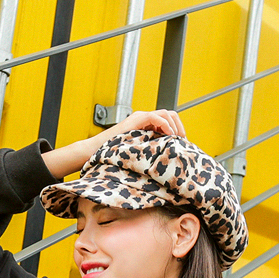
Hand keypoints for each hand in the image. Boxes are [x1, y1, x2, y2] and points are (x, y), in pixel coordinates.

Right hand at [42, 109, 185, 180]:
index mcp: (145, 126)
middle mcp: (144, 119)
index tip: (182, 145)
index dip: (178, 131)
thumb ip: (149, 152)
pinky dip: (165, 126)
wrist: (95, 152)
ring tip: (176, 140)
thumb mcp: (138, 154)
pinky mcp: (135, 120)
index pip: (169, 121)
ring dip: (174, 126)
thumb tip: (165, 163)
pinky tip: (167, 137)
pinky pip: (156, 117)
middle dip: (179, 127)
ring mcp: (139, 118)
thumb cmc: (113, 156)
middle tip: (183, 141)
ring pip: (166, 113)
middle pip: (170, 115)